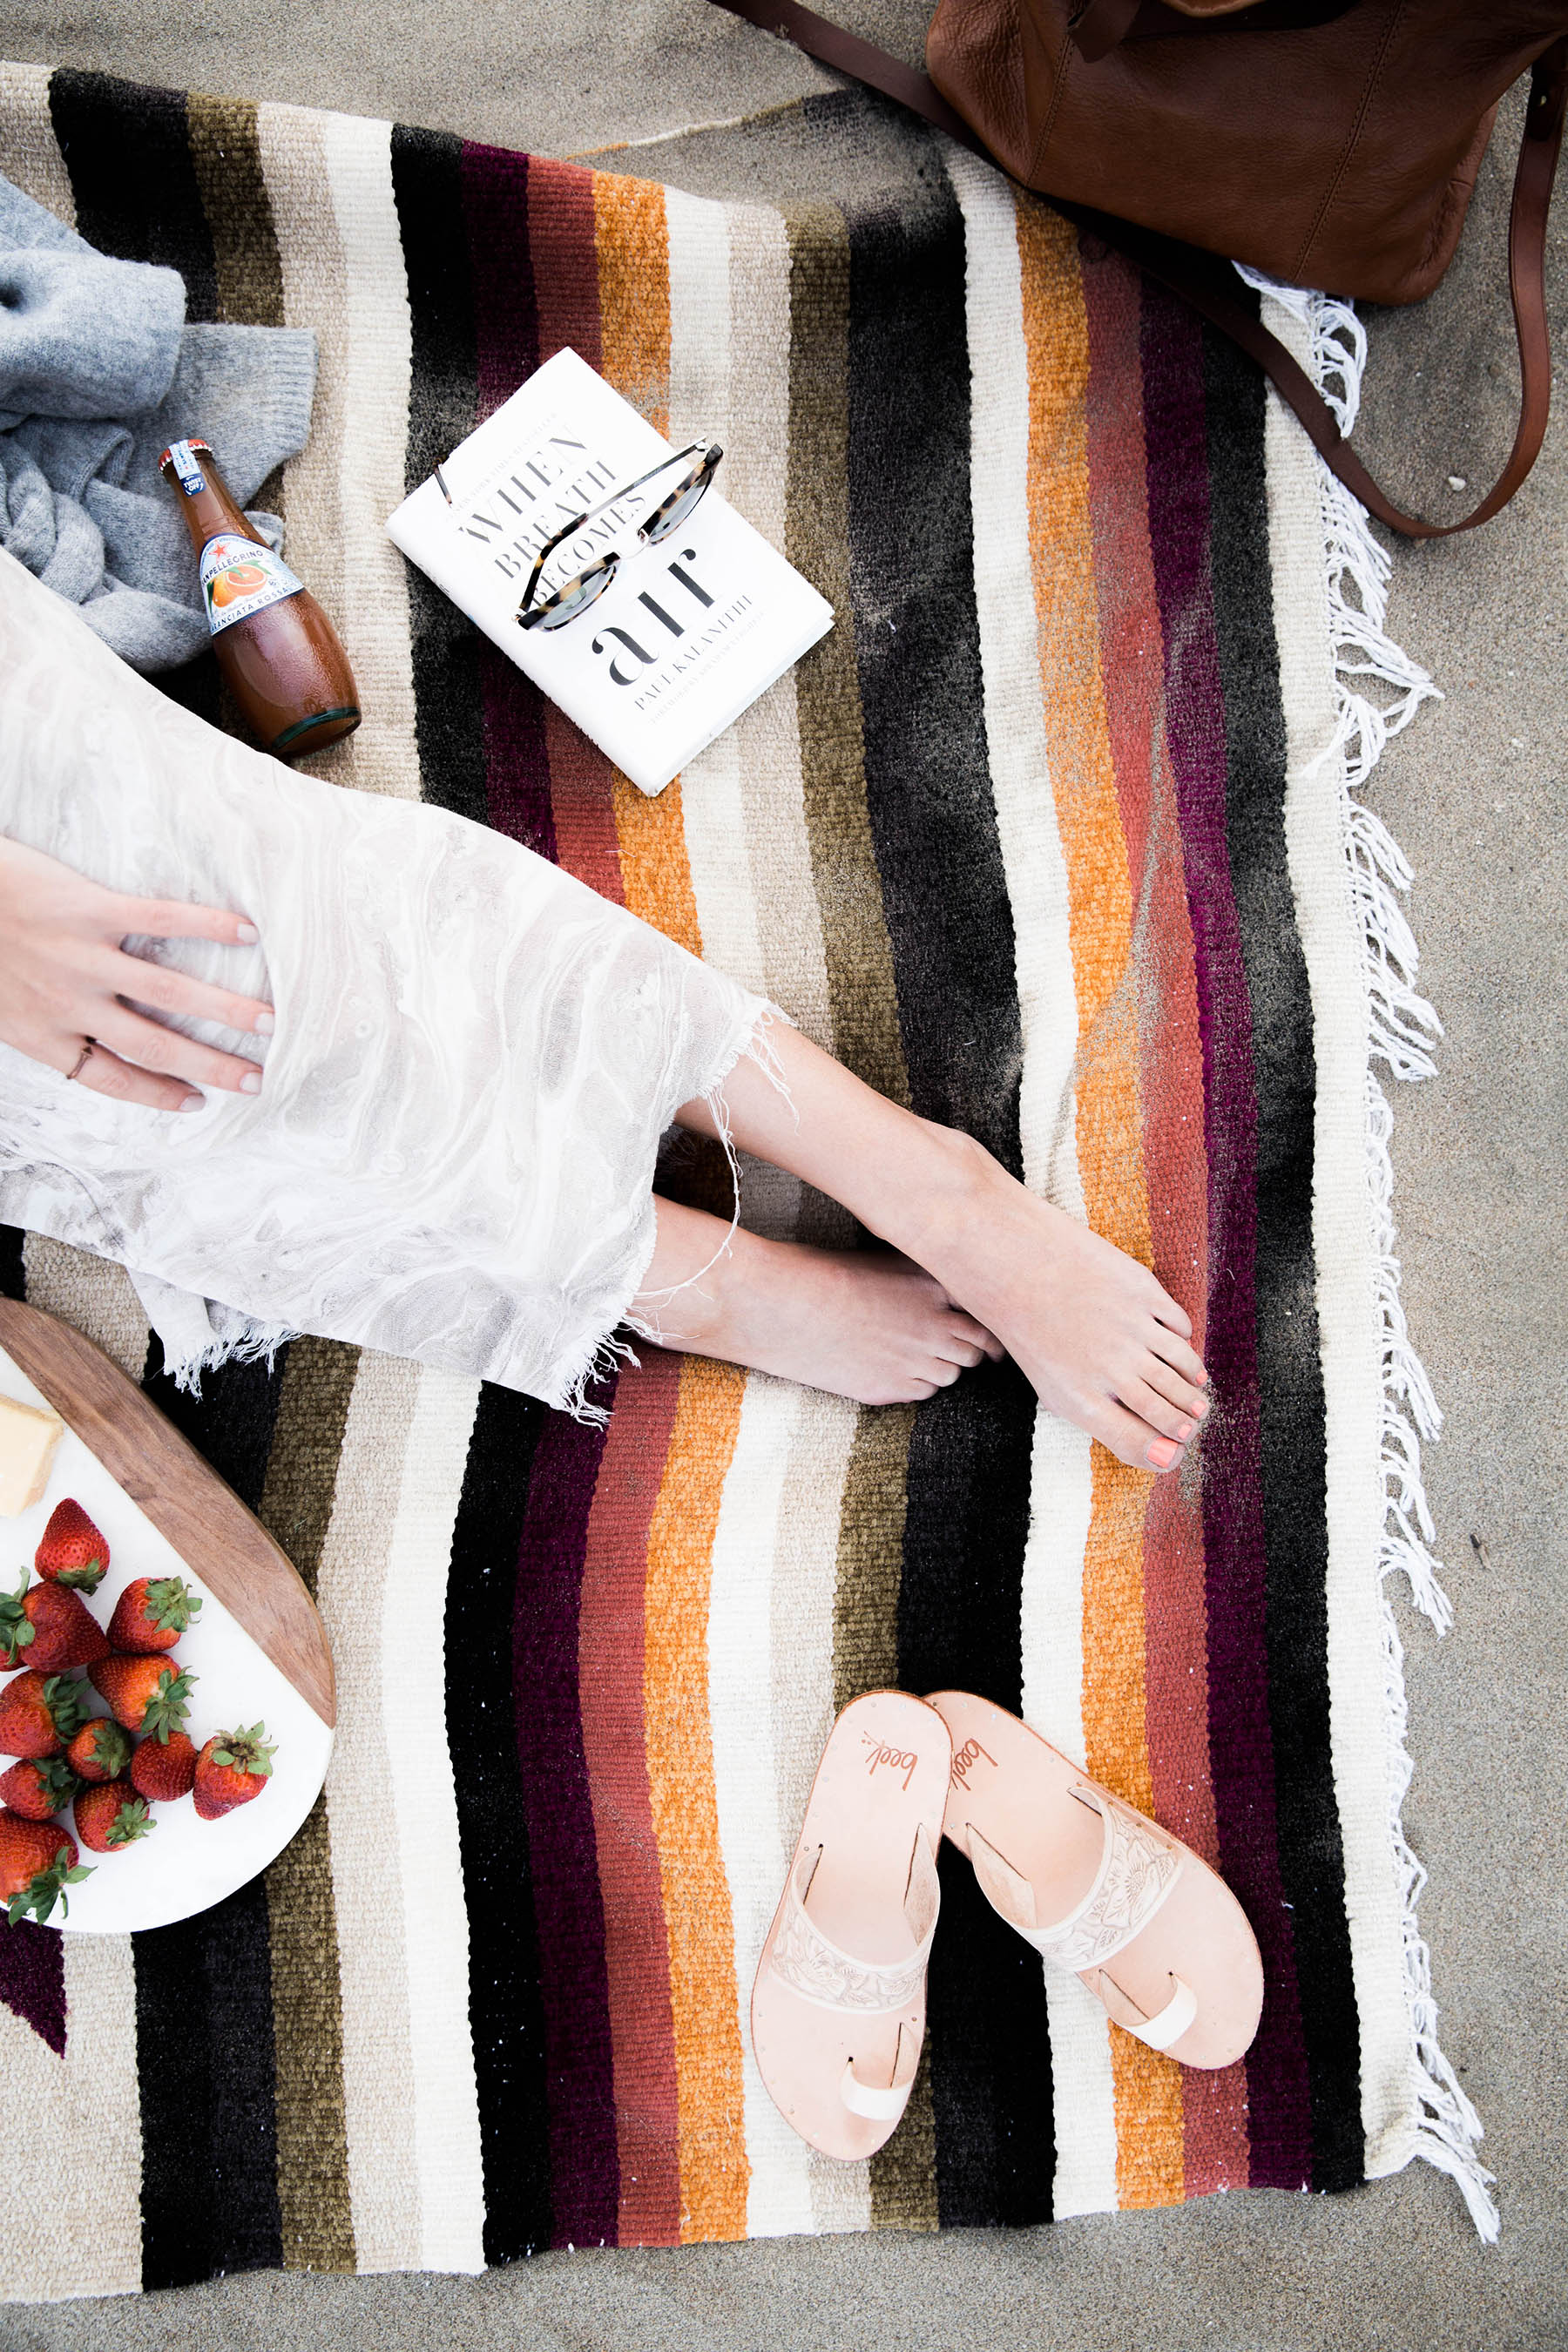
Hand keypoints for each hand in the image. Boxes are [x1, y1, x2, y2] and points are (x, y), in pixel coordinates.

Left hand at [0, 835, 273, 1113]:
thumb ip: (32, 1021)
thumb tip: (74, 1039)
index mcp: (40, 1033)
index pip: (111, 1077)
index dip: (156, 1094)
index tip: (194, 1102)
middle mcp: (69, 1003)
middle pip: (155, 1046)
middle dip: (211, 1066)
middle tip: (257, 1079)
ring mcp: (83, 956)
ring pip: (169, 993)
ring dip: (225, 1009)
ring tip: (268, 1021)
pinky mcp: (90, 907)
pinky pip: (161, 919)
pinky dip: (206, 925)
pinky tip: (245, 930)